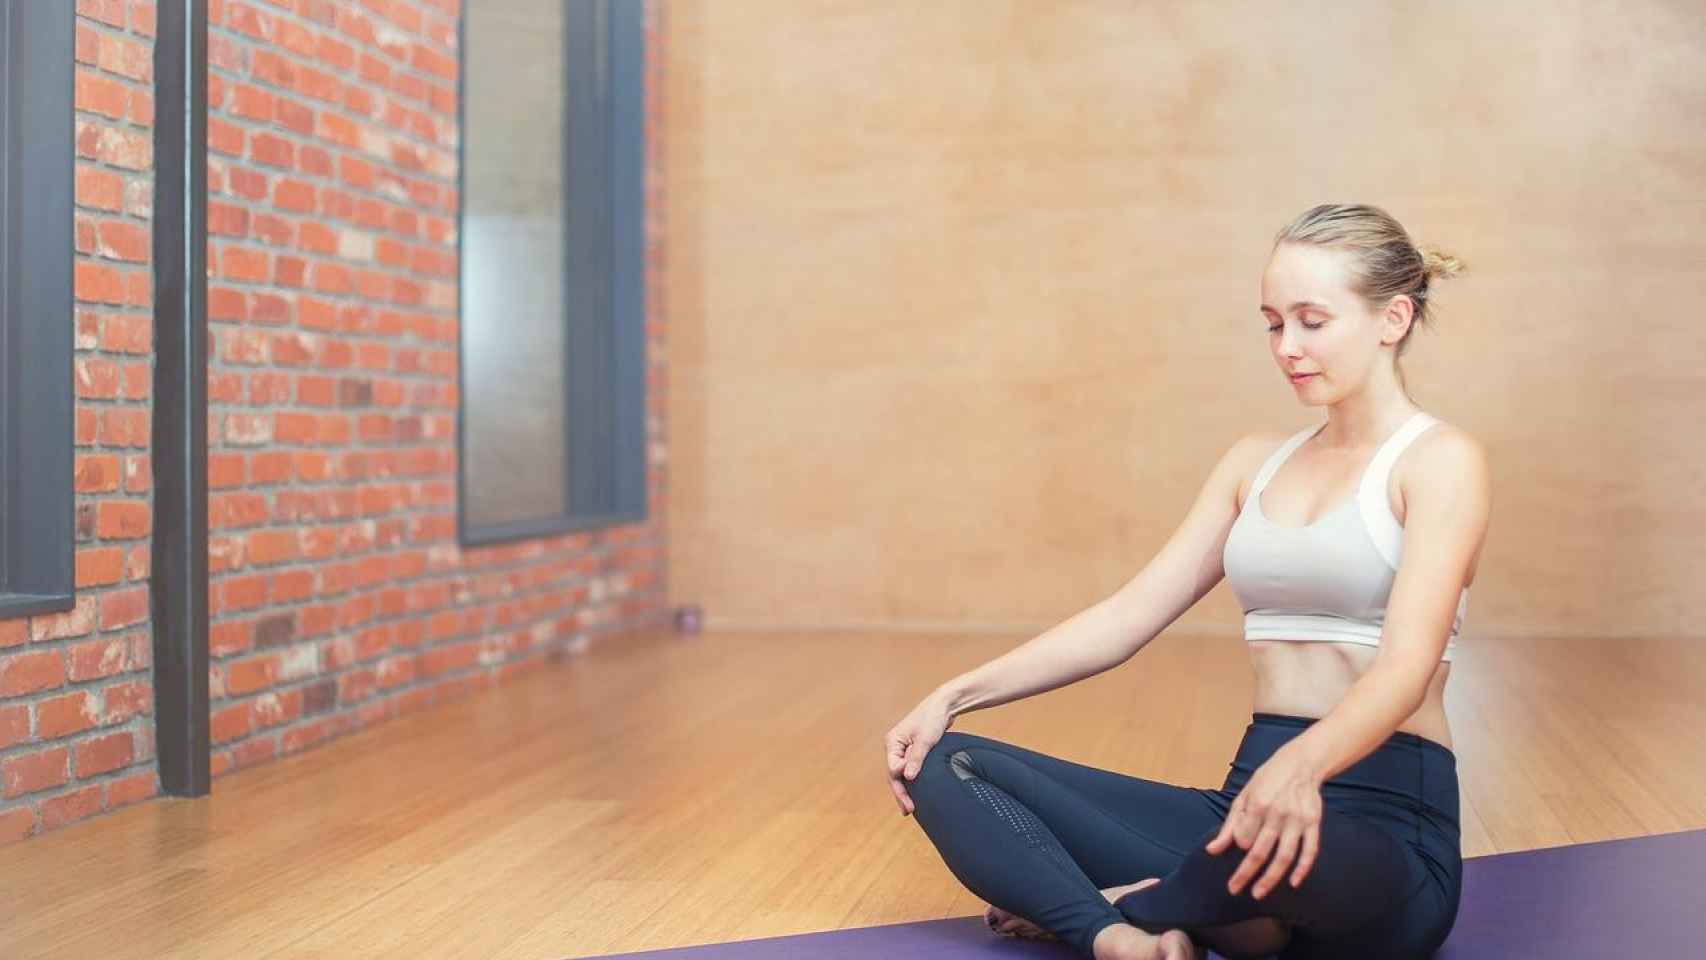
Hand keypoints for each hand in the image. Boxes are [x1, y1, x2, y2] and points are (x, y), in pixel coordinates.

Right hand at [883, 693, 952, 815]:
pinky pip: (910, 770)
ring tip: (909, 808)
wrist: (945, 705)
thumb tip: (908, 777)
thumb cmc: (933, 718)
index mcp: (893, 742)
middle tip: (908, 810)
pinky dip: (913, 782)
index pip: (893, 768)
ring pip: (902, 774)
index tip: (911, 793)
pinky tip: (916, 794)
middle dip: (901, 792)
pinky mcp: (914, 752)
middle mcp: (895, 747)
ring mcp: (904, 750)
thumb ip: (916, 758)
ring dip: (906, 790)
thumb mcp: (925, 739)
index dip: (901, 782)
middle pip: (895, 774)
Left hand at [1204, 744, 1322, 899]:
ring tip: (1258, 893)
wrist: (1299, 764)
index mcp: (1258, 804)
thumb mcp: (1243, 797)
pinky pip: (1309, 851)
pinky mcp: (1313, 823)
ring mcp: (1298, 820)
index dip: (1239, 846)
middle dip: (1245, 874)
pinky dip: (1302, 869)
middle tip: (1235, 889)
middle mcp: (1278, 814)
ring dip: (1271, 878)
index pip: (1244, 838)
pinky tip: (1292, 883)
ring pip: (1284, 857)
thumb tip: (1212, 850)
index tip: (1239, 849)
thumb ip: (1229, 825)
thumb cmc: (1266, 781)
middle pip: (1260, 852)